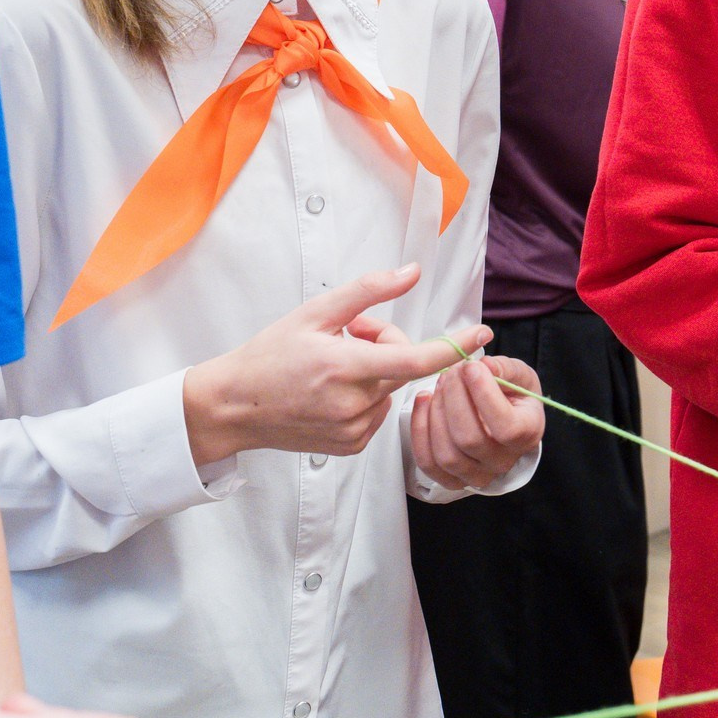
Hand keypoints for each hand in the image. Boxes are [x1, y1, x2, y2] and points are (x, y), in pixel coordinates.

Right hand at [181, 265, 490, 465]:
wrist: (234, 406)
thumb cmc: (270, 355)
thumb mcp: (315, 312)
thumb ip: (369, 290)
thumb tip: (413, 271)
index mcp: (346, 368)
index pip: (416, 361)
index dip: (454, 347)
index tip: (483, 334)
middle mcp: (354, 404)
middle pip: (402, 366)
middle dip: (387, 343)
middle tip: (351, 331)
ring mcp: (354, 430)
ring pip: (391, 389)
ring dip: (376, 370)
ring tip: (335, 363)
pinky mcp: (351, 445)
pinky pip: (378, 411)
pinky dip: (366, 395)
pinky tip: (333, 390)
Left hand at [412, 349, 544, 489]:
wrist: (507, 419)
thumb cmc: (514, 396)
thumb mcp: (519, 376)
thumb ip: (505, 368)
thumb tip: (485, 365)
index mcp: (527, 435)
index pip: (506, 427)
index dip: (484, 395)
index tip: (471, 366)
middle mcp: (503, 461)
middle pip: (470, 440)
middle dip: (455, 399)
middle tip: (451, 371)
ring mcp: (476, 475)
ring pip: (447, 455)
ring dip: (436, 414)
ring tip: (439, 384)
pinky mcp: (452, 479)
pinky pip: (428, 463)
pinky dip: (420, 430)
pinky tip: (424, 401)